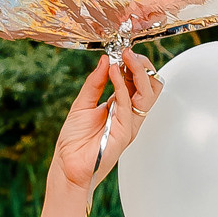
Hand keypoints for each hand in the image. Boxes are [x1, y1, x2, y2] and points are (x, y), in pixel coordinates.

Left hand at [51, 50, 158, 191]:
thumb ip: (94, 82)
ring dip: (137, 71)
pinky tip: (113, 72)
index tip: (121, 50)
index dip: (133, 64)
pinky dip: (121, 85)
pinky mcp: (125, 132)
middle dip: (141, 65)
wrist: (67, 165)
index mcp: (121, 107)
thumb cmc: (74, 141)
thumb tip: (105, 60)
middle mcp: (129, 114)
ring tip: (125, 56)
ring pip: (147, 93)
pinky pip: (128, 104)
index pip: (137, 81)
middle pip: (149, 85)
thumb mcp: (82, 103)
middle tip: (127, 52)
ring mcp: (130, 123)